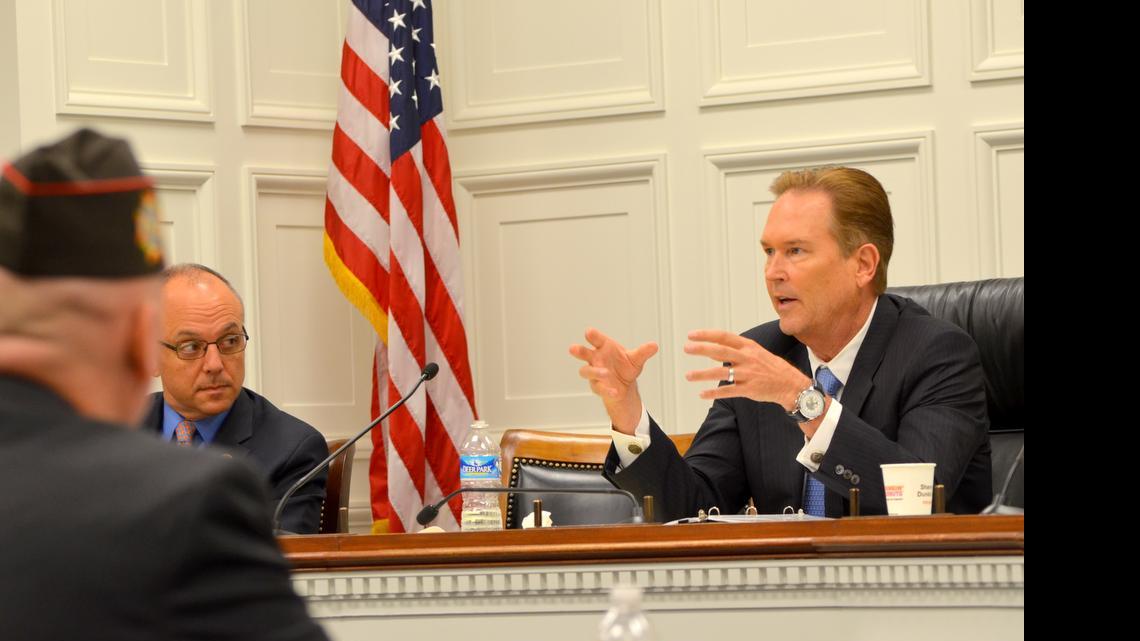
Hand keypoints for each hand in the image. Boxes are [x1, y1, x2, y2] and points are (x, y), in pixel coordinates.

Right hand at [569, 327, 657, 433]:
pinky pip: (599, 387)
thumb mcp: (636, 358)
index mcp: (604, 347)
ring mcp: (594, 372)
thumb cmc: (625, 366)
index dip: (592, 335)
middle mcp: (596, 358)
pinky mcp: (597, 386)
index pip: (596, 339)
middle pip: (583, 353)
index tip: (589, 332)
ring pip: (587, 371)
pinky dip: (606, 389)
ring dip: (595, 372)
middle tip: (573, 348)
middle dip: (579, 351)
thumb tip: (654, 346)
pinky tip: (614, 391)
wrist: (625, 384)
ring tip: (605, 373)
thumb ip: (643, 352)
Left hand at [682, 329, 809, 409]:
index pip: (724, 337)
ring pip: (721, 373)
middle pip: (720, 352)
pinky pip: (728, 391)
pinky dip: (714, 393)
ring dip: (702, 374)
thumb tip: (713, 348)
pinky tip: (702, 394)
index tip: (691, 334)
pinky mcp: (749, 390)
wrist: (791, 384)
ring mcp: (748, 374)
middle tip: (686, 348)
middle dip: (702, 349)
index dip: (707, 335)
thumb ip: (736, 349)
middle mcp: (747, 358)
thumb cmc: (770, 366)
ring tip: (688, 375)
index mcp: (748, 346)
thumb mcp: (756, 352)